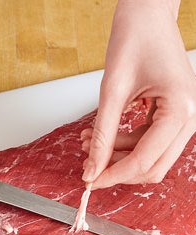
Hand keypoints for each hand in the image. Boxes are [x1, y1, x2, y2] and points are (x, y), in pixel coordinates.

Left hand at [81, 0, 195, 189]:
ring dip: (118, 156)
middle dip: (118, 170)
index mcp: (181, 109)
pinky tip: (102, 137)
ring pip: (150, 157)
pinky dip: (125, 144)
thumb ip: (102, 135)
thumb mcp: (112, 91)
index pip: (145, 160)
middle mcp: (188, 118)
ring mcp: (182, 118)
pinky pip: (148, 142)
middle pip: (152, 166)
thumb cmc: (135, 38)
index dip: (114, 174)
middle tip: (90, 166)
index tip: (91, 180)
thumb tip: (92, 168)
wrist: (146, 14)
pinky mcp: (171, 115)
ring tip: (88, 143)